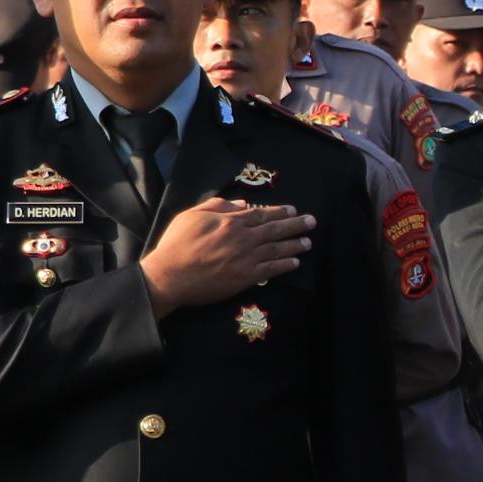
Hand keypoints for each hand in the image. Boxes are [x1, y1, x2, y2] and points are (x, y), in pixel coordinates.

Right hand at [140, 197, 312, 313]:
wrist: (170, 275)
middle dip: (296, 225)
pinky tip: (295, 263)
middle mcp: (243, 238)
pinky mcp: (245, 277)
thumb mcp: (192, 215)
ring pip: (277, 249)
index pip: (262, 214)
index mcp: (231, 221)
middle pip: (275, 229)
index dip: (279, 212)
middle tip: (312, 222)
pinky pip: (271, 270)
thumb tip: (242, 204)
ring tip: (308, 242)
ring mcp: (246, 258)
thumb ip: (218, 206)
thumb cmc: (177, 243)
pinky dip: (284, 265)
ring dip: (295, 245)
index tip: (293, 210)